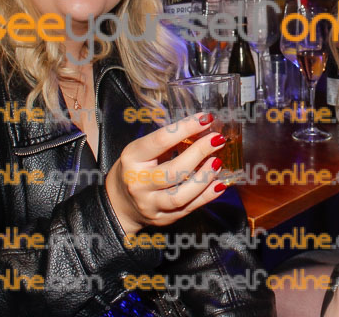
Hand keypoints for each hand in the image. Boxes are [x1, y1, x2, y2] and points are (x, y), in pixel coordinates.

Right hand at [106, 113, 226, 233]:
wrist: (119, 204)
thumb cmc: (135, 169)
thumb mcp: (142, 151)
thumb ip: (168, 142)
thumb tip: (202, 128)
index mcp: (132, 158)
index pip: (160, 141)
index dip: (186, 128)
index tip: (206, 119)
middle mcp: (139, 183)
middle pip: (174, 170)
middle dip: (200, 153)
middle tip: (217, 140)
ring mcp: (150, 204)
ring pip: (181, 195)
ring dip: (204, 177)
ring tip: (217, 162)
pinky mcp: (163, 219)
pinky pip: (189, 208)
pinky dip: (207, 195)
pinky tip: (219, 183)